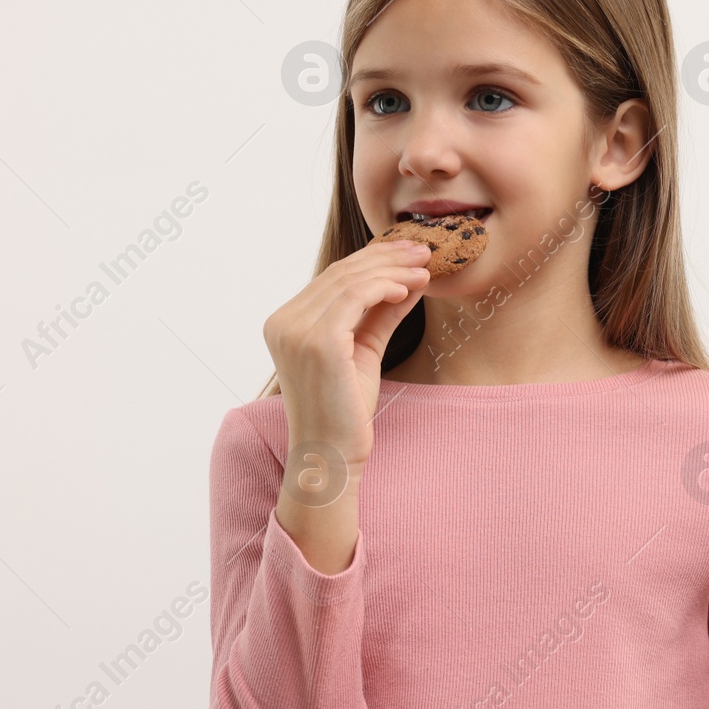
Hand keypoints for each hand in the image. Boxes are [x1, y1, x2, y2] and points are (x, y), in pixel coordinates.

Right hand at [261, 237, 432, 465]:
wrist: (332, 457)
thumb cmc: (346, 412)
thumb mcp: (364, 350)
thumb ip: (381, 314)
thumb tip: (410, 280)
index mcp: (284, 323)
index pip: (333, 279)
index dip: (373, 260)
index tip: (408, 253)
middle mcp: (283, 323)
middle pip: (341, 274)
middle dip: (387, 257)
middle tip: (424, 251)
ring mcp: (296, 331)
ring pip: (351, 280)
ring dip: (393, 269)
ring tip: (425, 268)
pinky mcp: (317, 341)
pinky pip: (356, 297)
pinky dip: (386, 286)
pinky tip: (410, 288)